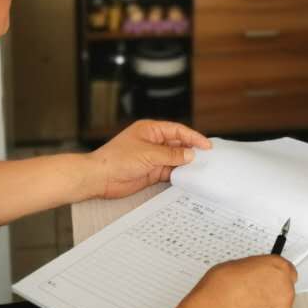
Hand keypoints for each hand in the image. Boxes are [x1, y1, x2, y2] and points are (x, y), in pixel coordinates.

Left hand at [90, 120, 211, 199]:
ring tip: (201, 169)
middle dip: (191, 150)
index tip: (206, 145)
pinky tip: (188, 177)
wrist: (100, 177)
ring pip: (175, 159)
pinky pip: (169, 171)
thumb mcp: (148, 154)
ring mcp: (152, 157)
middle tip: (208, 158)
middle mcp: (153, 142)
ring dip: (186, 164)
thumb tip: (190, 155)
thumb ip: (171, 155)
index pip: (177, 130)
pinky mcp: (151, 172)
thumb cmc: (116, 159)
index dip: (193, 137)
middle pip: (178, 144)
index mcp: (150, 130)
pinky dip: (178, 174)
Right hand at [183, 256, 296, 307]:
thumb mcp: (234, 266)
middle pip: (284, 294)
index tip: (269, 282)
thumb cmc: (219, 291)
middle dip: (270, 298)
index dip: (275, 279)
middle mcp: (285, 290)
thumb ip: (252, 272)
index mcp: (277, 268)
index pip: (288, 271)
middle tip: (250, 301)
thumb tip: (250, 277)